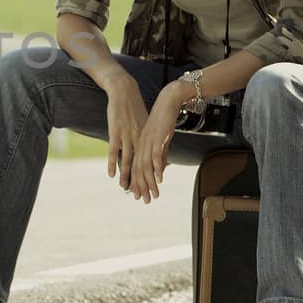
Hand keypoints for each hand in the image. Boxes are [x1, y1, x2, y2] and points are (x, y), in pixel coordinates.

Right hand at [104, 78, 148, 191]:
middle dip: (143, 184)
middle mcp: (139, 139)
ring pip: (128, 161)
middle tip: (144, 199)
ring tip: (127, 191)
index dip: (150, 179)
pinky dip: (112, 163)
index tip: (152, 192)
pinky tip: (112, 175)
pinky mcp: (116, 131)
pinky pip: (114, 151)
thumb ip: (147, 137)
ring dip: (128, 177)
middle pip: (141, 165)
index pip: (149, 163)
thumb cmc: (133, 107)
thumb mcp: (144, 123)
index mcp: (147, 138)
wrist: (124, 90)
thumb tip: (150, 150)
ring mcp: (127, 136)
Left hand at [130, 84, 185, 202]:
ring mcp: (147, 141)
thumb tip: (160, 169)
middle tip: (143, 201)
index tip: (137, 196)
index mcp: (139, 145)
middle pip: (138, 169)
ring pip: (145, 165)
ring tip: (153, 194)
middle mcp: (140, 145)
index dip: (135, 182)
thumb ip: (160, 154)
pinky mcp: (156, 137)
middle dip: (141, 187)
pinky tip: (159, 178)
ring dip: (149, 182)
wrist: (167, 101)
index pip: (135, 167)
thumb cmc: (164, 119)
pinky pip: (155, 154)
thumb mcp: (160, 140)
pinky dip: (156, 167)